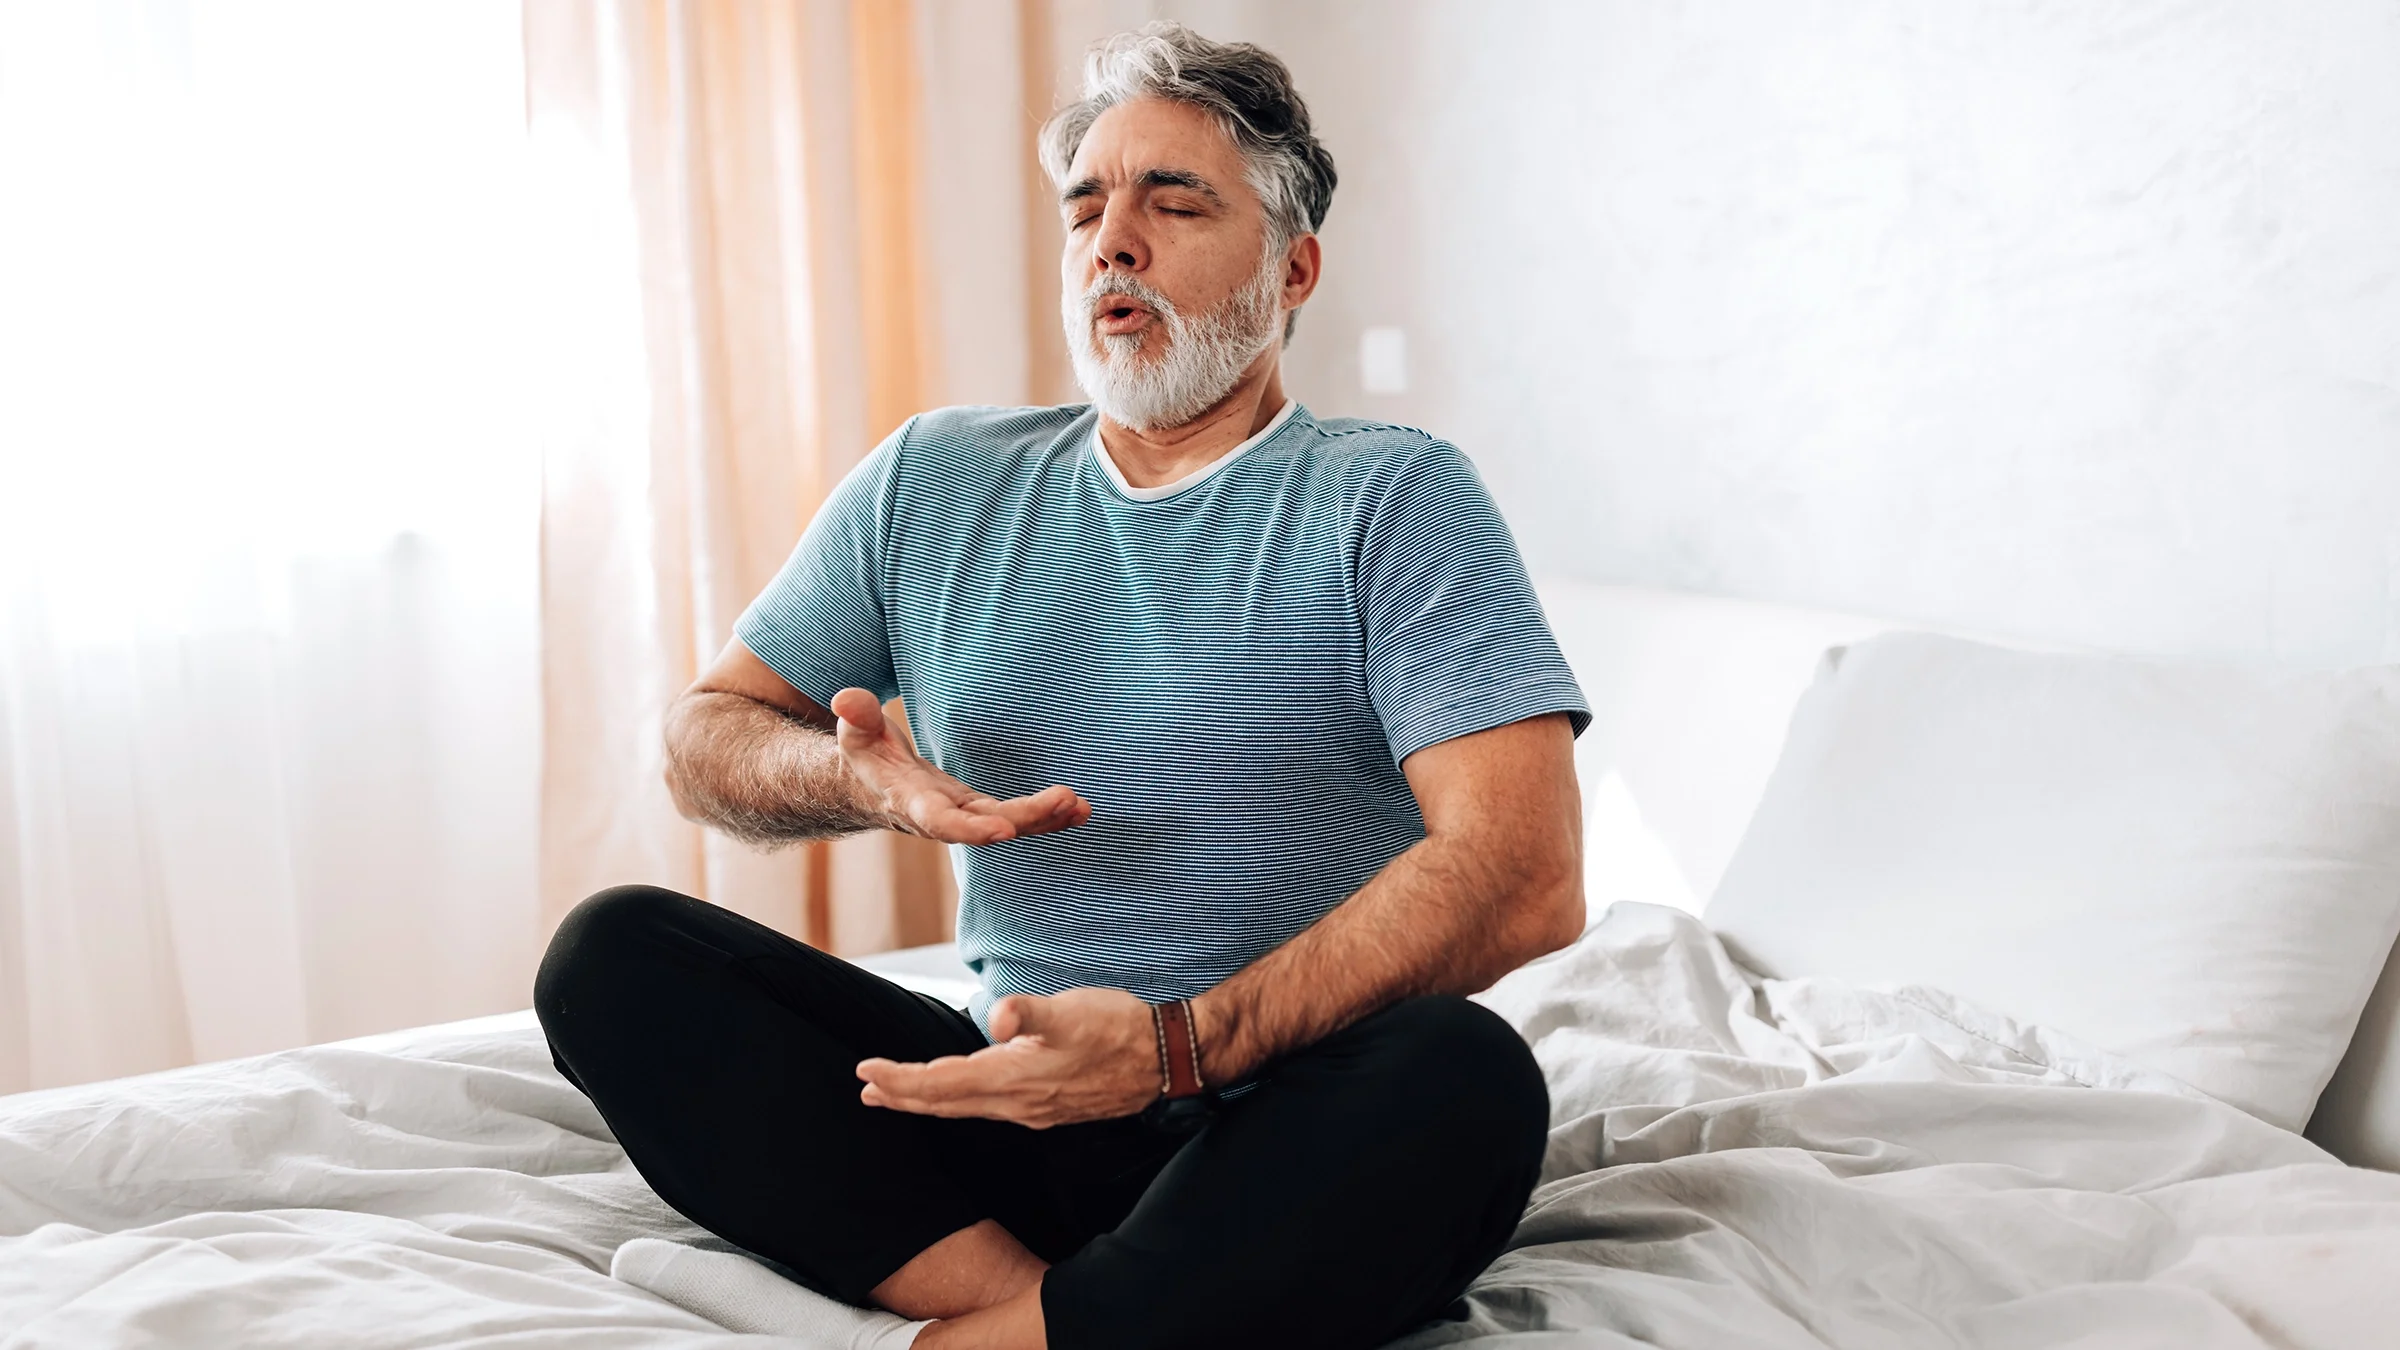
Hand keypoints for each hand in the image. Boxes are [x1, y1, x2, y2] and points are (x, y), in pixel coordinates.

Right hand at [829, 687, 1090, 844]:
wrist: (869, 787)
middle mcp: (942, 817)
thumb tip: (847, 699)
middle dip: (1026, 818)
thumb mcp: (856, 733)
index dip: (970, 828)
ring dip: (1046, 819)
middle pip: (986, 824)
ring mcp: (965, 816)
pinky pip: (1020, 819)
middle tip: (1064, 801)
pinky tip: (1081, 809)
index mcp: (909, 802)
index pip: (939, 821)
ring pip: (1009, 825)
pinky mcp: (981, 810)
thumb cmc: (865, 755)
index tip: (1002, 830)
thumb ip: (856, 717)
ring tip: (1079, 806)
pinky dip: (1050, 817)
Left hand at [855, 987, 1161, 1128]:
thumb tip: (996, 1014)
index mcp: (1013, 1079)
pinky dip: (961, 1100)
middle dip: (903, 1096)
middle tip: (867, 1089)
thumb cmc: (1117, 1028)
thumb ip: (1030, 1012)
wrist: (1164, 1059)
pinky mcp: (1048, 1107)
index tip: (865, 1072)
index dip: (900, 1080)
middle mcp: (1017, 1103)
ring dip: (929, 1100)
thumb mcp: (1072, 1010)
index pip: (940, 1084)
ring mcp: (1033, 1110)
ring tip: (900, 1094)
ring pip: (966, 1108)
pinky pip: (989, 1109)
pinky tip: (964, 1093)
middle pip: (946, 1103)